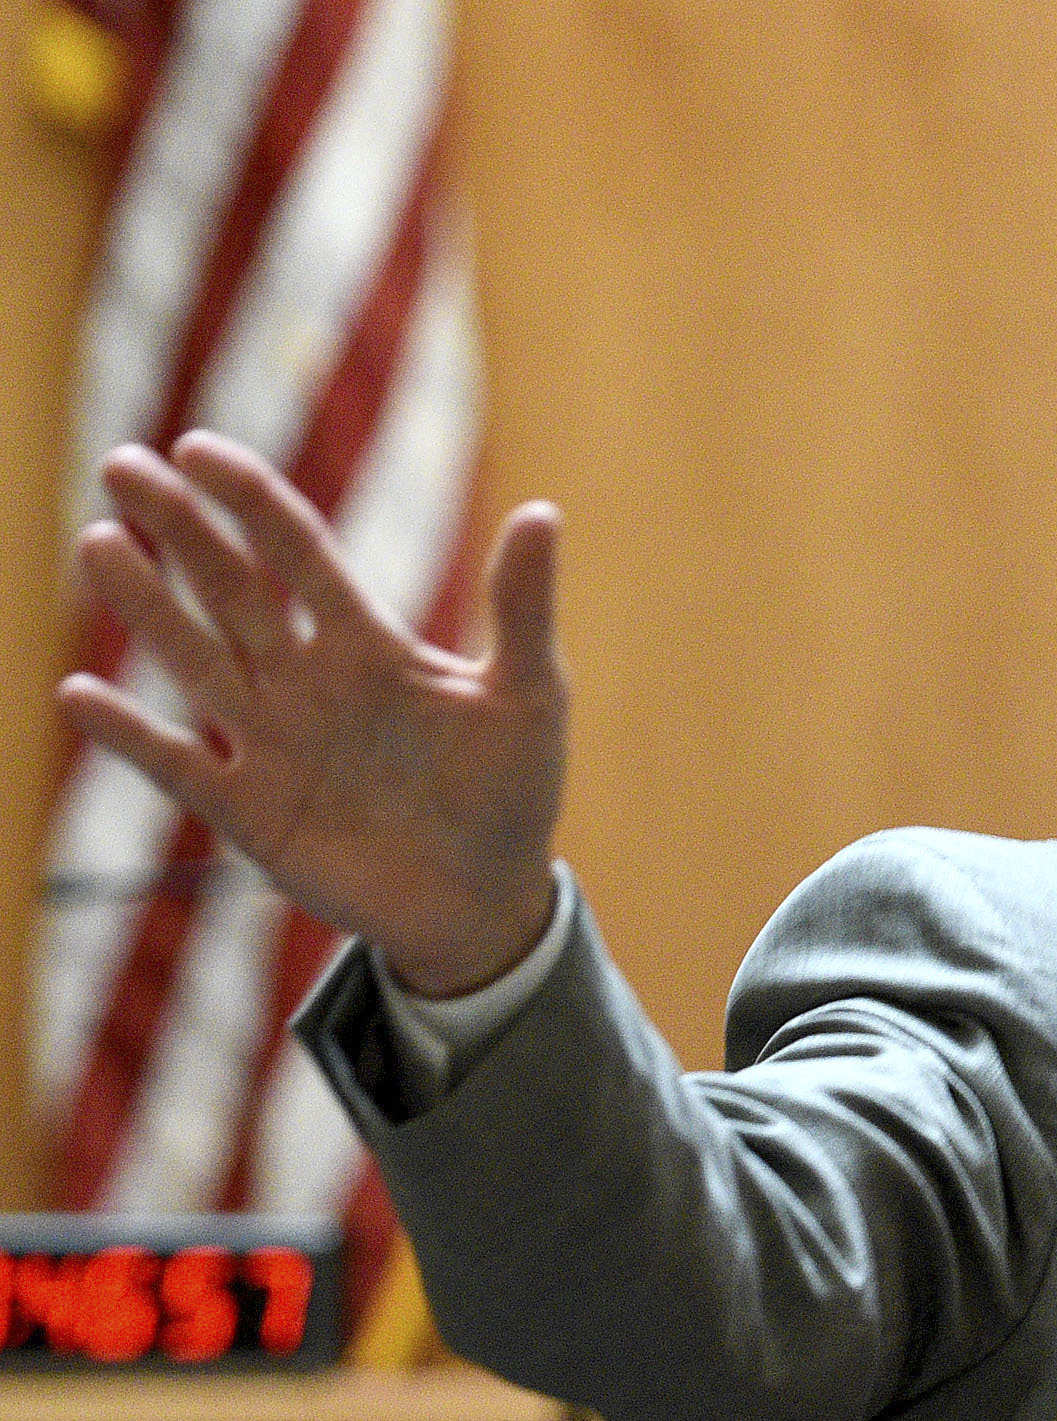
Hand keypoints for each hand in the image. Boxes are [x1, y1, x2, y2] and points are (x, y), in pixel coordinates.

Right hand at [58, 431, 567, 996]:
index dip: (250, 501)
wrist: (487, 902)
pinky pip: (178, 766)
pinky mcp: (249, 811)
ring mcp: (271, 743)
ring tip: (100, 544)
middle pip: (230, 591)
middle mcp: (306, 681)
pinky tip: (79, 693)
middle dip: (179, 530)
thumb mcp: (529, 698)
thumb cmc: (512, 792)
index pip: (297, 553)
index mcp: (368, 644)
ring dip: (148, 607)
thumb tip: (544, 511)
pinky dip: (130, 735)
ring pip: (195, 661)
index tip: (196, 449)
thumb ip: (523, 610)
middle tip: (121, 464)